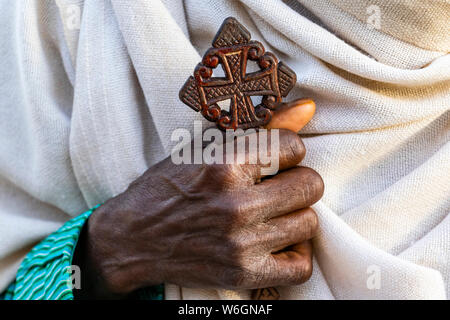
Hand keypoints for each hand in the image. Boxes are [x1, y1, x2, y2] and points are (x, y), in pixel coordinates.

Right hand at [73, 99, 322, 298]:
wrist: (132, 239)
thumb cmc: (167, 188)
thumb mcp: (204, 148)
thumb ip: (261, 127)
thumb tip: (309, 107)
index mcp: (223, 166)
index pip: (294, 146)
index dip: (285, 150)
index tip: (272, 158)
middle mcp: (235, 206)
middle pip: (310, 185)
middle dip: (295, 180)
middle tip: (274, 185)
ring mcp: (241, 245)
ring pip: (308, 222)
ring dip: (294, 215)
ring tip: (272, 212)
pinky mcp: (243, 274)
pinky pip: (300, 266)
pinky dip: (295, 253)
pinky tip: (277, 240)